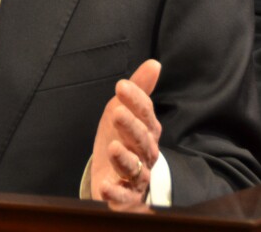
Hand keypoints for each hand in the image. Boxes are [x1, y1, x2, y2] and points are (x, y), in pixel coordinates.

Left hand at [89, 59, 161, 211]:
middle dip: (131, 127)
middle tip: (117, 113)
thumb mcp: (125, 112)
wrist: (116, 177)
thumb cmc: (122, 140)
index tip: (121, 86)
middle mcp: (146, 154)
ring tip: (113, 148)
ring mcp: (138, 176)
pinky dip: (116, 193)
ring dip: (124, 159)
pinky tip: (105, 187)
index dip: (135, 100)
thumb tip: (155, 63)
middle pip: (142, 140)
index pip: (146, 114)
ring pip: (135, 168)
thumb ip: (140, 90)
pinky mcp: (126, 196)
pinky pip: (124, 197)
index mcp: (147, 132)